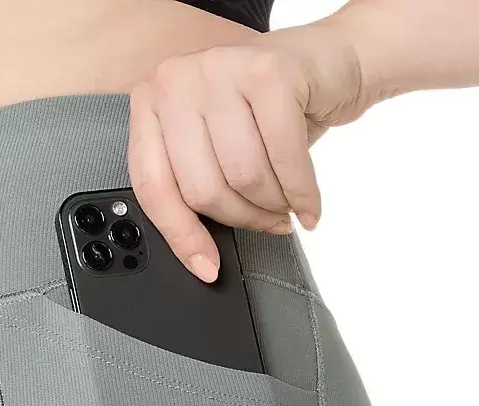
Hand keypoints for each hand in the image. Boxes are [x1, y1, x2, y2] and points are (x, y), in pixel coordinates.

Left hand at [128, 23, 369, 281]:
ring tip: (288, 205)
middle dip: (243, 219)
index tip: (206, 267)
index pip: (152, 185)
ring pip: (244, 176)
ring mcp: (221, 69)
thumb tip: (197, 257)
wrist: (326, 64)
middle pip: (202, 188)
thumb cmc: (268, 113)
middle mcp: (177, 81)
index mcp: (152, 103)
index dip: (181, 236)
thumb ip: (194, 184)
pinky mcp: (269, 71)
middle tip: (268, 222)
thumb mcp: (218, 147)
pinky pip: (285, 157)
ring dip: (275, 206)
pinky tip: (309, 205)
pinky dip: (302, 192)